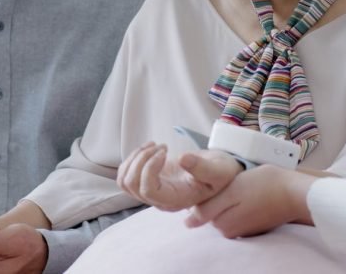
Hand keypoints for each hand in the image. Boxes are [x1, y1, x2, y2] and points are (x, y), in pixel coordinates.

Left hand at [117, 142, 241, 210]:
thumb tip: (183, 159)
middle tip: (161, 146)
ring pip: (125, 181)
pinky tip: (150, 148)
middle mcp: (160, 200)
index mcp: (176, 199)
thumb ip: (203, 168)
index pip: (148, 190)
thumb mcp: (219, 170)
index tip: (164, 151)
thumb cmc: (221, 173)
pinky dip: (132, 158)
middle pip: (132, 185)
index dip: (149, 168)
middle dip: (140, 160)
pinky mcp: (147, 182)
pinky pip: (125, 175)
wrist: (219, 173)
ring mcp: (152, 193)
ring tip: (154, 146)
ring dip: (134, 158)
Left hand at [183, 165, 316, 237]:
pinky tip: (252, 193)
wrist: (296, 192)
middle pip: (214, 210)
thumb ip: (209, 207)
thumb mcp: (232, 191)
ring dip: (231, 199)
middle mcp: (232, 232)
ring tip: (245, 185)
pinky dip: (242, 203)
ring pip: (227, 210)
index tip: (222, 181)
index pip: (202, 208)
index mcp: (223, 224)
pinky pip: (240, 213)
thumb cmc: (264, 185)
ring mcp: (244, 230)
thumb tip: (187, 223)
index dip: (209, 191)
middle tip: (234, 180)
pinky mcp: (256, 225)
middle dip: (219, 196)